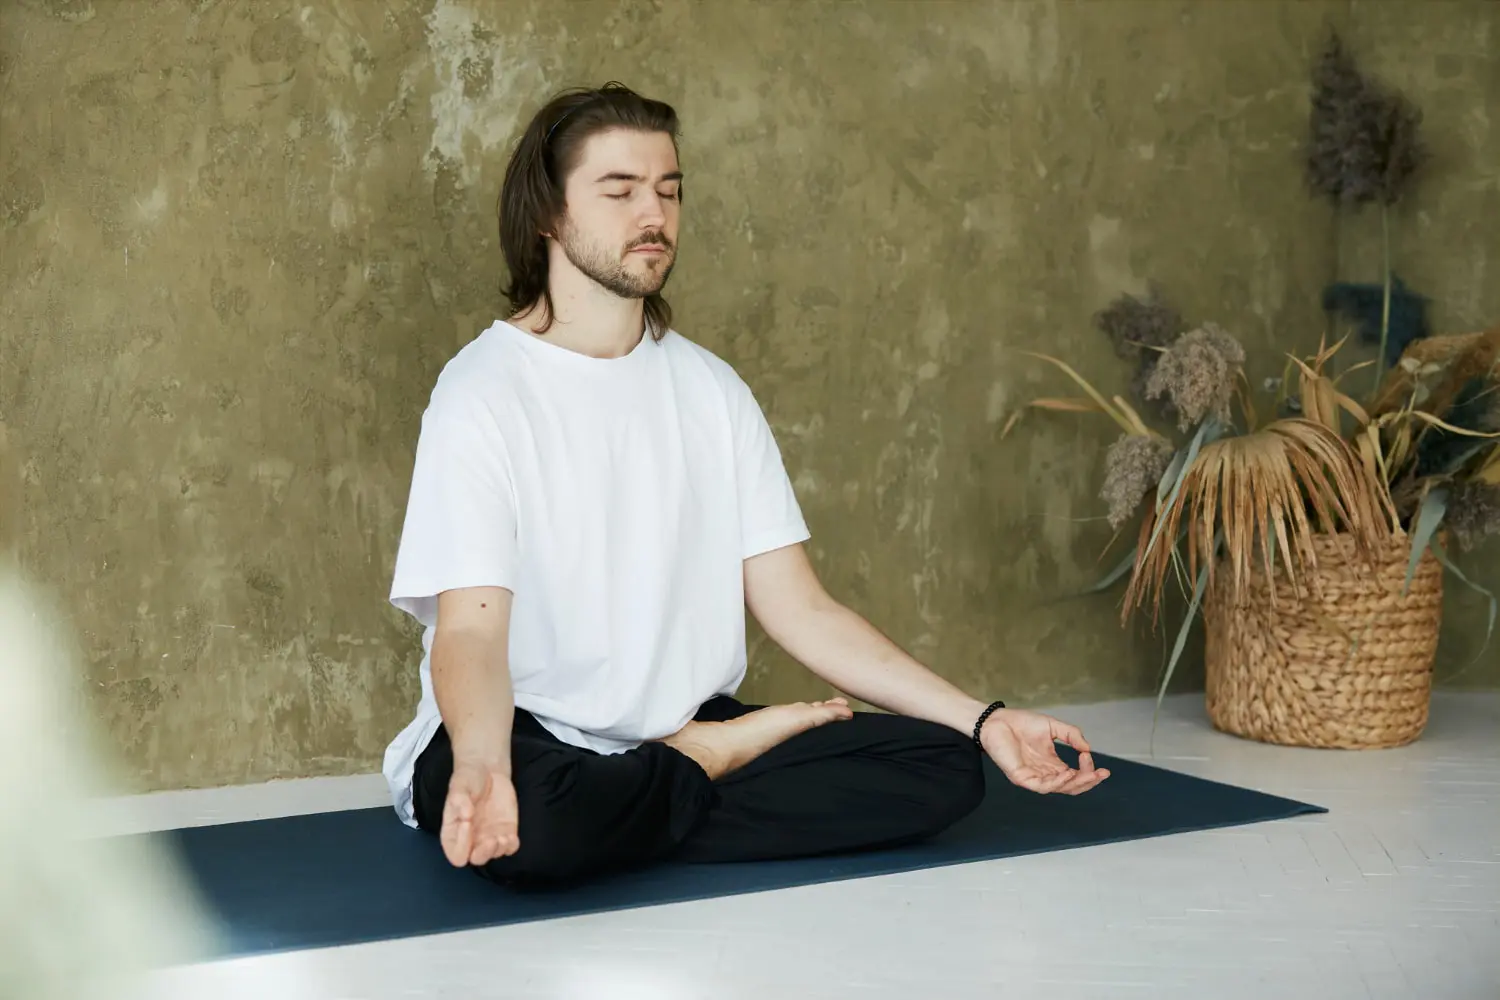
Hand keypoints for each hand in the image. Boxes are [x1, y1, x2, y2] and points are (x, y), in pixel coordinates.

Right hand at [441, 758, 519, 866]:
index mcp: (454, 833)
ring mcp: (489, 836)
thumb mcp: (458, 786)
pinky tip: (511, 836)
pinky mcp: (506, 831)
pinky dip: (511, 846)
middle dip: (484, 853)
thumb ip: (459, 800)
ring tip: (502, 835)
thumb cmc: (468, 779)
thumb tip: (466, 815)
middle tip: (490, 840)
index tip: (467, 825)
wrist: (487, 770)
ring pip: (494, 854)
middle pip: (476, 859)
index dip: (461, 846)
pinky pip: (510, 847)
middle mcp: (471, 839)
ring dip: (499, 849)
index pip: (456, 853)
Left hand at [979, 708, 1109, 794]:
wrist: (997, 719)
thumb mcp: (1053, 727)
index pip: (1074, 776)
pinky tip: (1067, 774)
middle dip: (1088, 782)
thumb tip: (1088, 749)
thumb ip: (1072, 735)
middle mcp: (1044, 773)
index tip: (1091, 757)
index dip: (1088, 771)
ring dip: (1076, 783)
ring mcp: (1033, 777)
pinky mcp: (1021, 778)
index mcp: (1052, 764)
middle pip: (1070, 787)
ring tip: (1087, 773)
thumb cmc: (1021, 723)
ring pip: (1059, 789)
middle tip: (1101, 774)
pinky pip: (1041, 787)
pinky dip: (1056, 783)